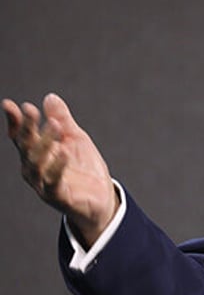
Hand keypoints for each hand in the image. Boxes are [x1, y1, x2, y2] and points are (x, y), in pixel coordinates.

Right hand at [3, 93, 117, 246]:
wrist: (101, 198)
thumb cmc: (83, 168)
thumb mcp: (76, 139)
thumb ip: (63, 120)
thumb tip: (50, 97)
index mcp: (37, 152)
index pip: (21, 135)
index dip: (15, 121)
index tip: (10, 104)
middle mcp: (34, 168)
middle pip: (26, 146)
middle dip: (28, 128)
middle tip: (32, 110)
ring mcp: (43, 184)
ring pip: (36, 163)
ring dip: (43, 144)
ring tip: (54, 126)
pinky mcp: (57, 197)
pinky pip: (53, 182)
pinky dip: (57, 167)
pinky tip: (63, 153)